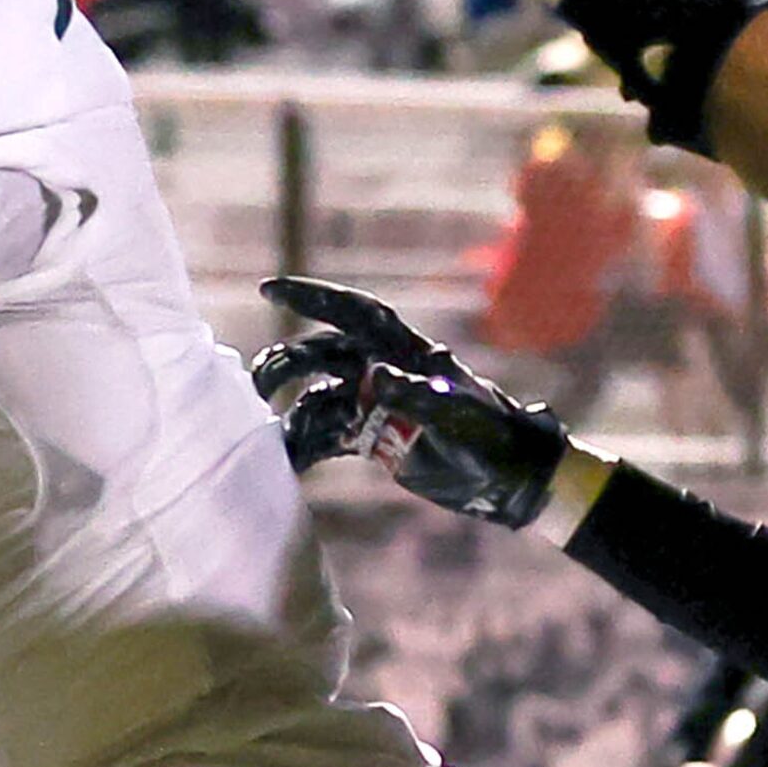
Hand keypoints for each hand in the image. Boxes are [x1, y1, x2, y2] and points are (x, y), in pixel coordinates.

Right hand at [252, 276, 569, 528]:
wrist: (508, 478)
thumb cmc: (491, 437)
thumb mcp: (455, 415)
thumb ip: (414, 394)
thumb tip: (374, 377)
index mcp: (406, 351)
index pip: (354, 312)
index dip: (312, 296)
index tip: (267, 288)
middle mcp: (385, 371)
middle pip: (323, 354)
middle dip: (287, 362)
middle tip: (258, 383)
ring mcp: (377, 405)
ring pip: (319, 396)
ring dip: (290, 408)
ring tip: (268, 430)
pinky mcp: (375, 438)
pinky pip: (329, 434)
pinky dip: (306, 444)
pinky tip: (287, 458)